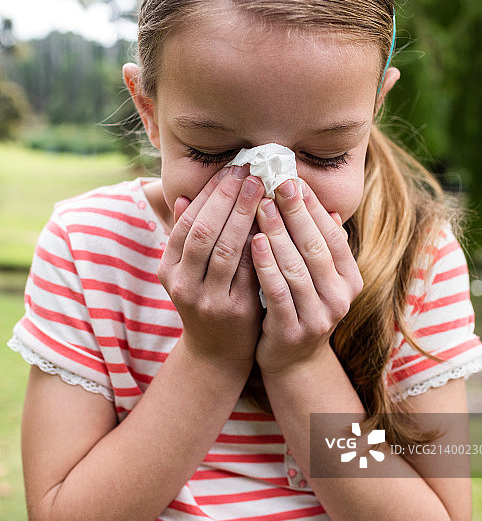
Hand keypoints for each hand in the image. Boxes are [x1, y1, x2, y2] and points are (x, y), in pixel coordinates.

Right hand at [158, 166, 264, 371]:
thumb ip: (188, 235)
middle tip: (249, 171)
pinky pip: (251, 270)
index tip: (229, 169)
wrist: (217, 352)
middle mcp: (183, 285)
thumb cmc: (207, 298)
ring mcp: (209, 300)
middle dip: (227, 198)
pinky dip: (261, 243)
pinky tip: (274, 221)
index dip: (208, 194)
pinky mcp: (237, 311)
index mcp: (169, 269)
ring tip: (262, 188)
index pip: (187, 222)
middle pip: (205, 232)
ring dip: (245, 215)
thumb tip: (185, 195)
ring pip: (227, 250)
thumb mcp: (188, 270)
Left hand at [251, 180, 362, 375]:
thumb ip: (319, 246)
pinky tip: (253, 241)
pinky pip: (278, 291)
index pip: (332, 235)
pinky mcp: (292, 330)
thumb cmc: (300, 306)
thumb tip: (326, 206)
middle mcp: (340, 298)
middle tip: (277, 182)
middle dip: (295, 212)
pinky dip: (266, 264)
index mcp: (350, 279)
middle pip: (315, 247)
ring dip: (278, 233)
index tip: (293, 178)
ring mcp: (318, 317)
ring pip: (296, 267)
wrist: (292, 360)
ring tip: (261, 204)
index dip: (313, 206)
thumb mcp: (316, 277)